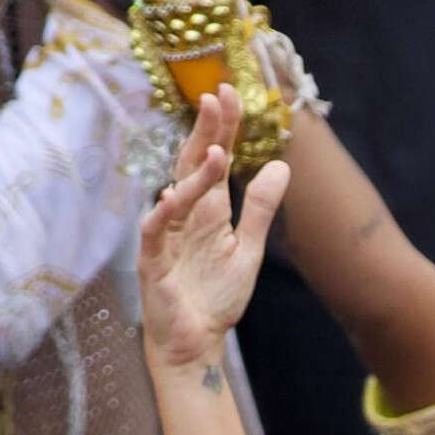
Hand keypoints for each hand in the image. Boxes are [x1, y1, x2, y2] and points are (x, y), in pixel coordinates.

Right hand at [137, 93, 290, 370]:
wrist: (196, 342)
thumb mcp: (248, 249)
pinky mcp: (154, 262)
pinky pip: (154, 233)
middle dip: (204, 132)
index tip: (230, 92)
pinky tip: (172, 198)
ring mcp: (167, 236)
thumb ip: (261, 209)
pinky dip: (162, 215)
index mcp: (210, 210)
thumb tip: (281, 166)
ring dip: (194, 175)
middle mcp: (186, 215)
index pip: (214, 158)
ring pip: (177, 195)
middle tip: (215, 97)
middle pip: (192, 165)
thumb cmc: (216, 297)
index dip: (222, 127)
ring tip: (215, 153)